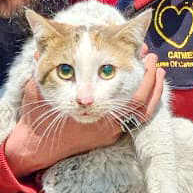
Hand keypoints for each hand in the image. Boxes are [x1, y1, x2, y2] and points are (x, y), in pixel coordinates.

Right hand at [4, 52, 164, 176]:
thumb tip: (44, 46)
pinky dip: (143, 102)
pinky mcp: (109, 134)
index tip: (142, 53)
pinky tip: (145, 87)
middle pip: (139, 104)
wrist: (36, 146)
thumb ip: (43, 67)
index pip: (127, 96)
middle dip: (149, 80)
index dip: (139, 77)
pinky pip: (134, 119)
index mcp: (92, 115)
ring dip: (151, 91)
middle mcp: (105, 126)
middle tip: (152, 58)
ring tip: (156, 71)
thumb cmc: (36, 117)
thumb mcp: (36, 89)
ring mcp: (109, 132)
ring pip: (141, 114)